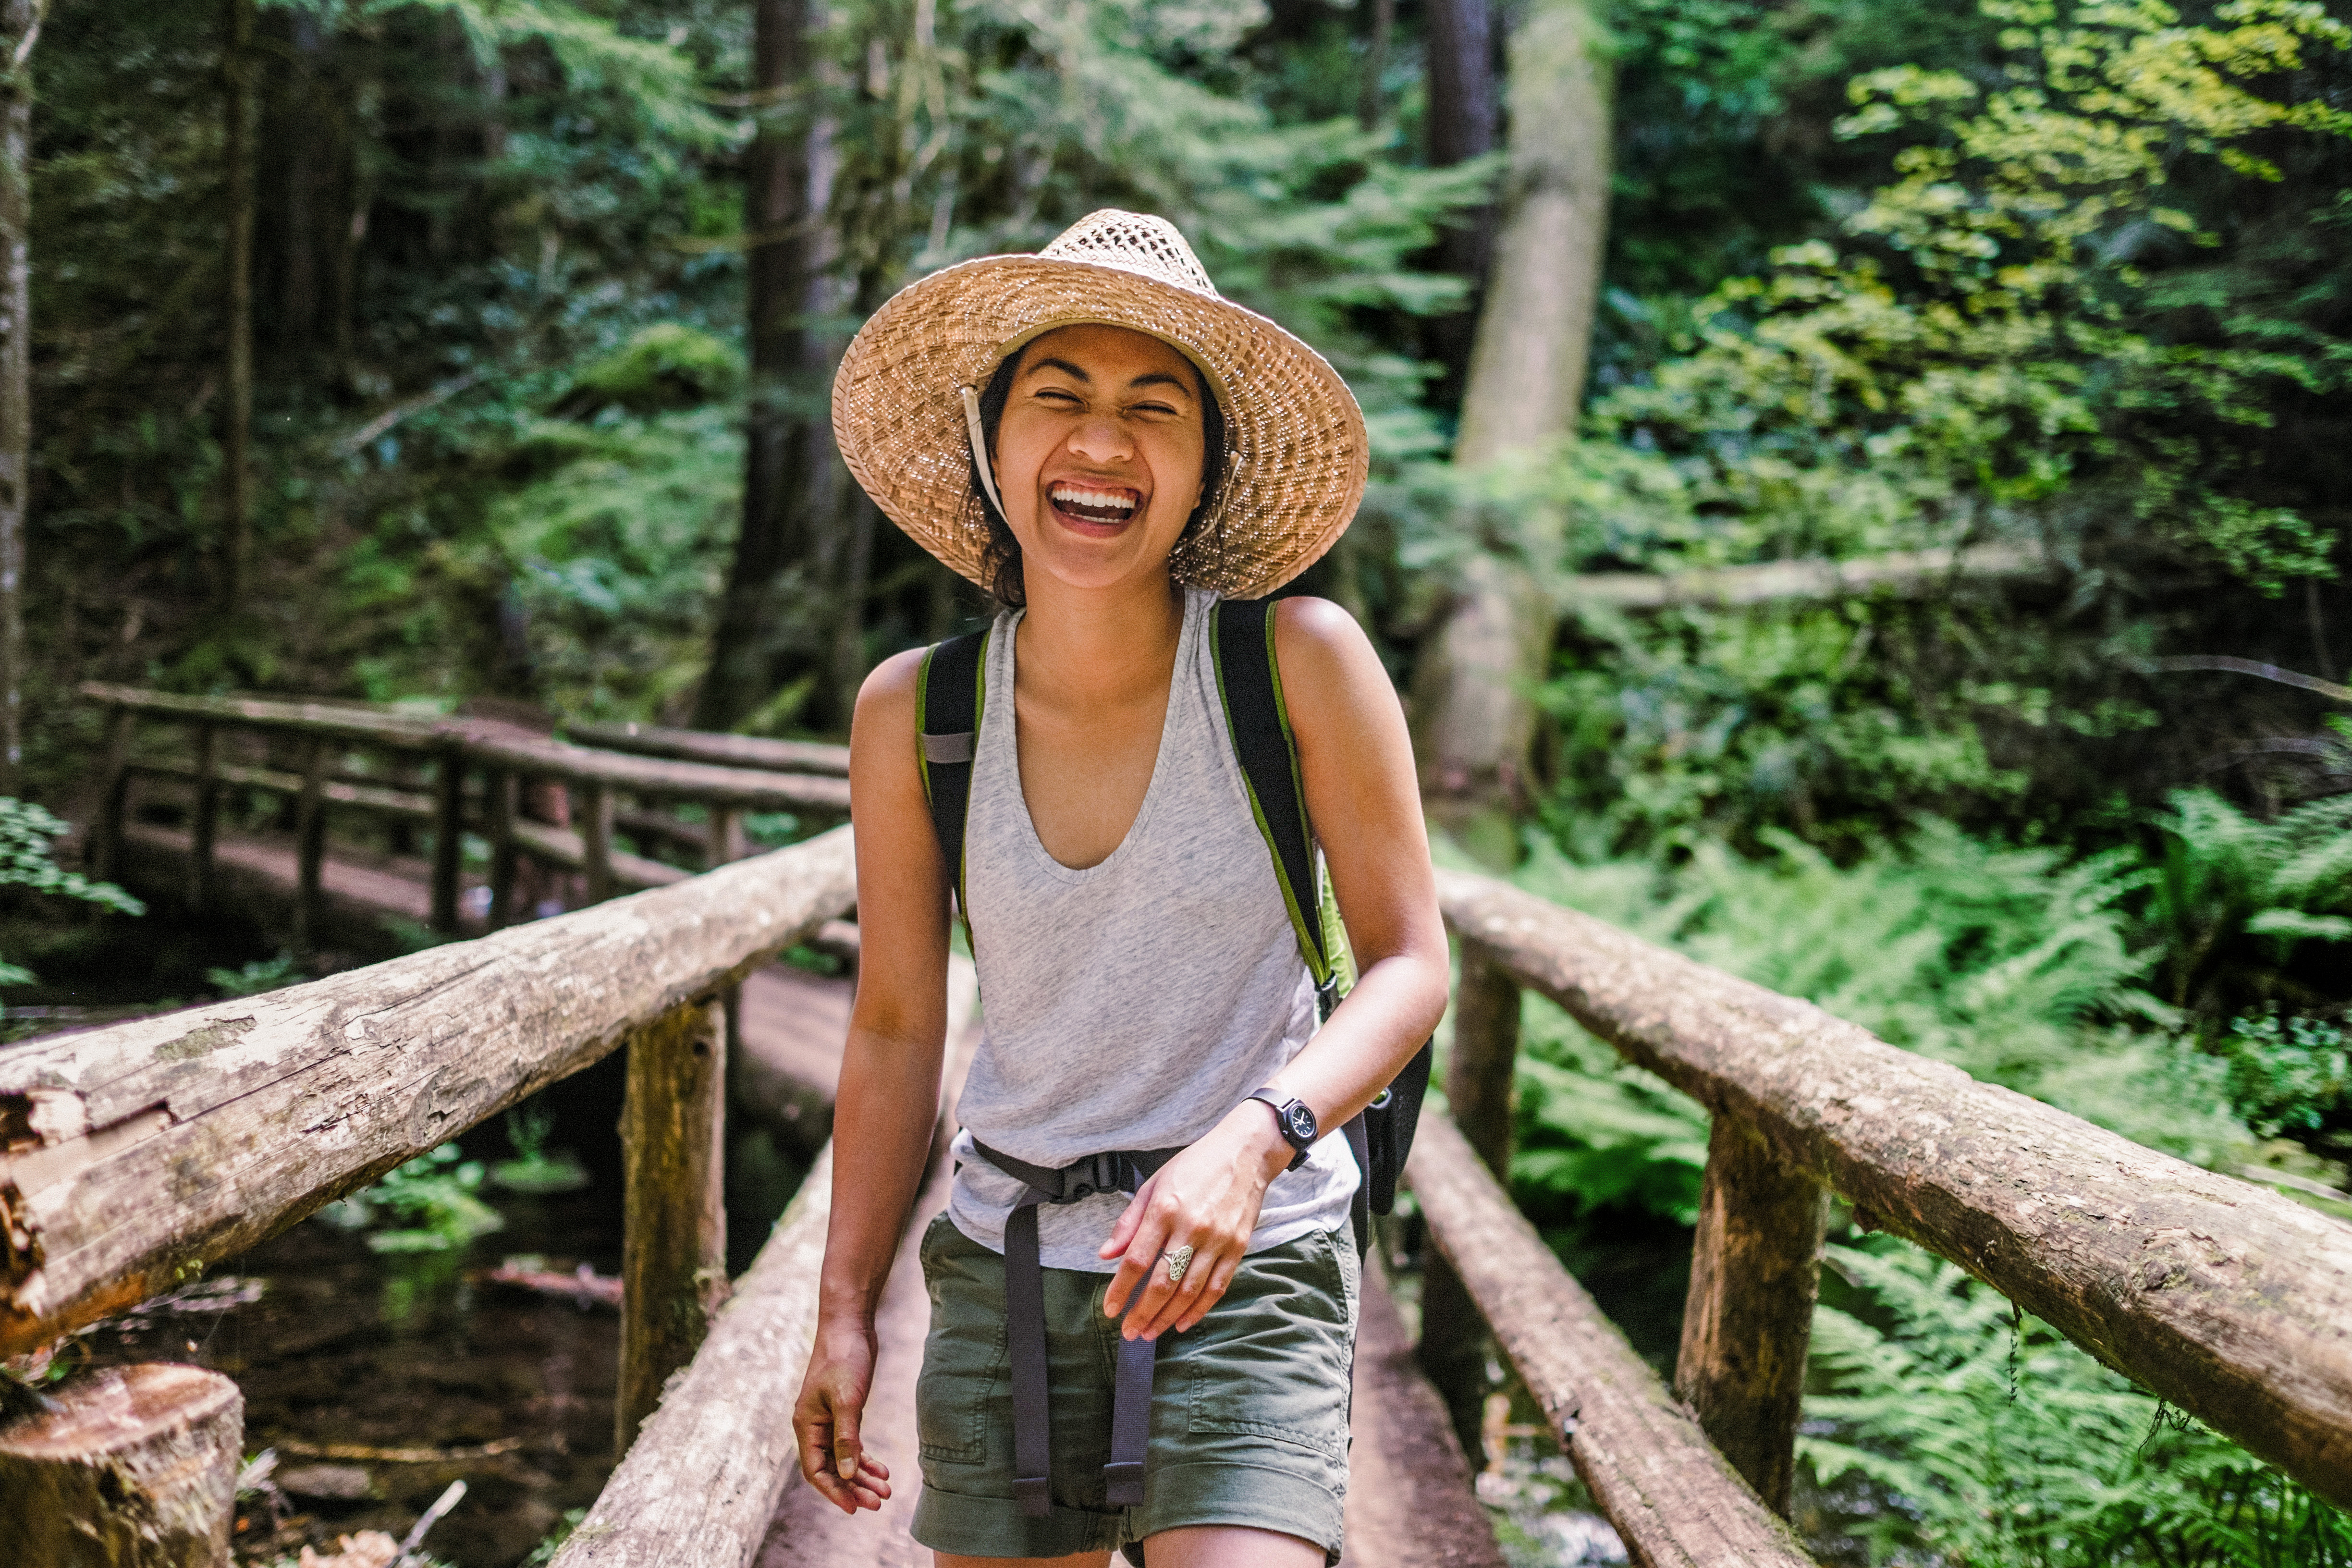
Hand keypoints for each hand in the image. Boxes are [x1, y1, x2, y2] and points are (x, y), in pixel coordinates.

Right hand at [792, 1322, 893, 1513]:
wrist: (850, 1326)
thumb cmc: (844, 1359)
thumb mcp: (847, 1400)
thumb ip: (846, 1438)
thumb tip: (848, 1474)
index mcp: (806, 1426)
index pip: (815, 1471)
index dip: (834, 1491)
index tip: (855, 1507)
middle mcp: (814, 1427)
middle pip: (831, 1470)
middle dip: (854, 1488)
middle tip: (880, 1502)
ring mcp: (829, 1421)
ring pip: (844, 1460)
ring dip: (863, 1477)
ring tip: (887, 1491)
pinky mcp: (845, 1413)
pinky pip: (853, 1446)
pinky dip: (867, 1459)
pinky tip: (883, 1470)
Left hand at [1099, 1101, 1294, 1338]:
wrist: (1245, 1152)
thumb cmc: (1195, 1165)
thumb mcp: (1153, 1184)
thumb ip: (1128, 1222)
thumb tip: (1106, 1255)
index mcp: (1164, 1209)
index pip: (1136, 1260)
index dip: (1120, 1289)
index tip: (1110, 1309)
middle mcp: (1191, 1227)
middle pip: (1162, 1282)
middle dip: (1142, 1312)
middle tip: (1129, 1332)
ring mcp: (1217, 1239)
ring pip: (1188, 1291)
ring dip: (1167, 1317)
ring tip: (1150, 1332)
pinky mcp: (1237, 1247)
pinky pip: (1216, 1287)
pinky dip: (1199, 1310)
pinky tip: (1182, 1322)